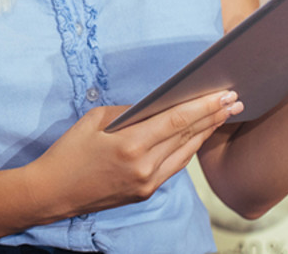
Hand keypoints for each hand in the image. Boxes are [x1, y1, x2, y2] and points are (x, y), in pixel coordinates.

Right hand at [22, 91, 243, 218]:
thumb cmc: (69, 151)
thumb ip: (129, 112)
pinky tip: (198, 135)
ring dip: (206, 132)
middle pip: (187, 136)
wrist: (53, 192)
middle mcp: (144, 167)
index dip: (203, 106)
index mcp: (129, 145)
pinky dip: (188, 149)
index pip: (176, 121)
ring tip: (223, 114)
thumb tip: (157, 106)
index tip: (223, 94)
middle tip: (235, 100)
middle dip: (213, 116)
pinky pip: (173, 166)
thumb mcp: (95, 120)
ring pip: (185, 153)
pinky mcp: (145, 192)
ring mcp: (147, 183)